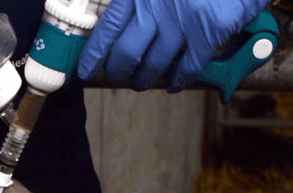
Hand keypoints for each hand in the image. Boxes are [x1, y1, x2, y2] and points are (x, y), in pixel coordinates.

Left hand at [77, 0, 265, 91]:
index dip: (95, 55)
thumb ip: (142, 0)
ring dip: (145, 78)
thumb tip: (124, 24)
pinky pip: (188, 67)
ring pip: (155, 64)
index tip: (86, 70)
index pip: (107, 30)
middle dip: (119, 72)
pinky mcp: (207, 31)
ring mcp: (181, 21)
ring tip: (141, 82)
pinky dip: (180, 80)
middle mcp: (155, 6)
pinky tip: (175, 84)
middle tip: (117, 77)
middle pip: (127, 53)